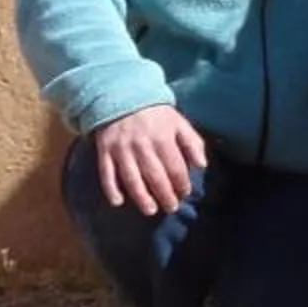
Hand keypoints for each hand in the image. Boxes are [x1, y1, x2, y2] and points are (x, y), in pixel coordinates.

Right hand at [88, 105, 206, 217]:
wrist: (122, 96)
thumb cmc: (156, 114)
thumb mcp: (179, 123)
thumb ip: (193, 143)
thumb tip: (202, 166)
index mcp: (163, 138)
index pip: (175, 168)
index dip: (182, 183)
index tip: (185, 193)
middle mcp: (142, 145)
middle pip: (155, 176)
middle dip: (165, 195)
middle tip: (171, 208)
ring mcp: (121, 149)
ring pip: (131, 178)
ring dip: (141, 197)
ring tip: (150, 210)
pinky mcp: (105, 151)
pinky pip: (106, 173)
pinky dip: (111, 189)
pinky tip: (118, 202)